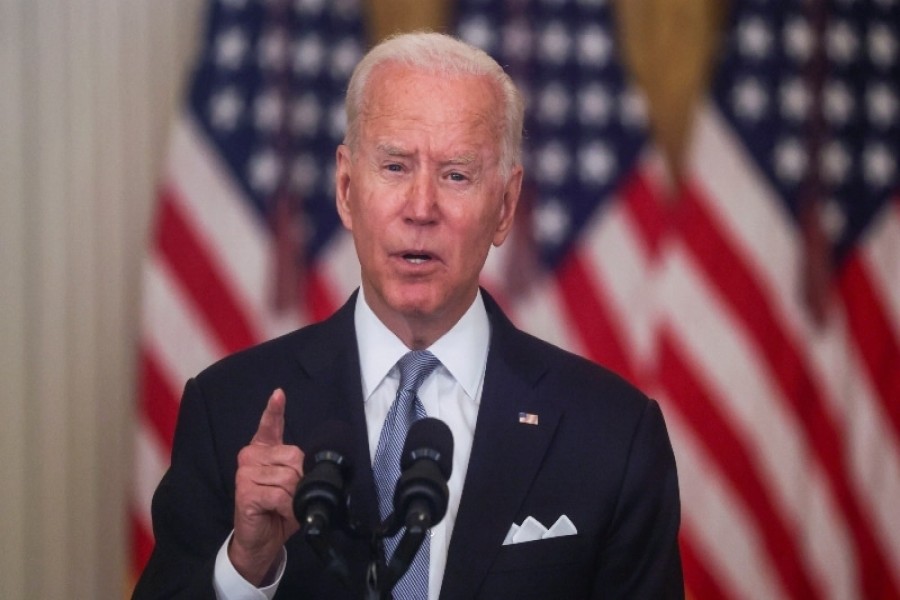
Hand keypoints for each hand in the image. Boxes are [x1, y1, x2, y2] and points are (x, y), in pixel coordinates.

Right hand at [229, 389, 303, 584]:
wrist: (262, 538)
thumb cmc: (278, 509)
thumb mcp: (293, 484)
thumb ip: (298, 468)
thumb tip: (309, 463)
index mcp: (263, 450)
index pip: (269, 425)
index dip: (274, 410)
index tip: (279, 394)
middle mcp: (250, 457)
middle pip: (293, 456)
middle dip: (301, 480)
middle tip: (291, 496)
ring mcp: (245, 473)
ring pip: (288, 477)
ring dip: (294, 497)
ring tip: (284, 506)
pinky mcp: (244, 491)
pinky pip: (279, 494)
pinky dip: (287, 506)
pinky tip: (280, 512)